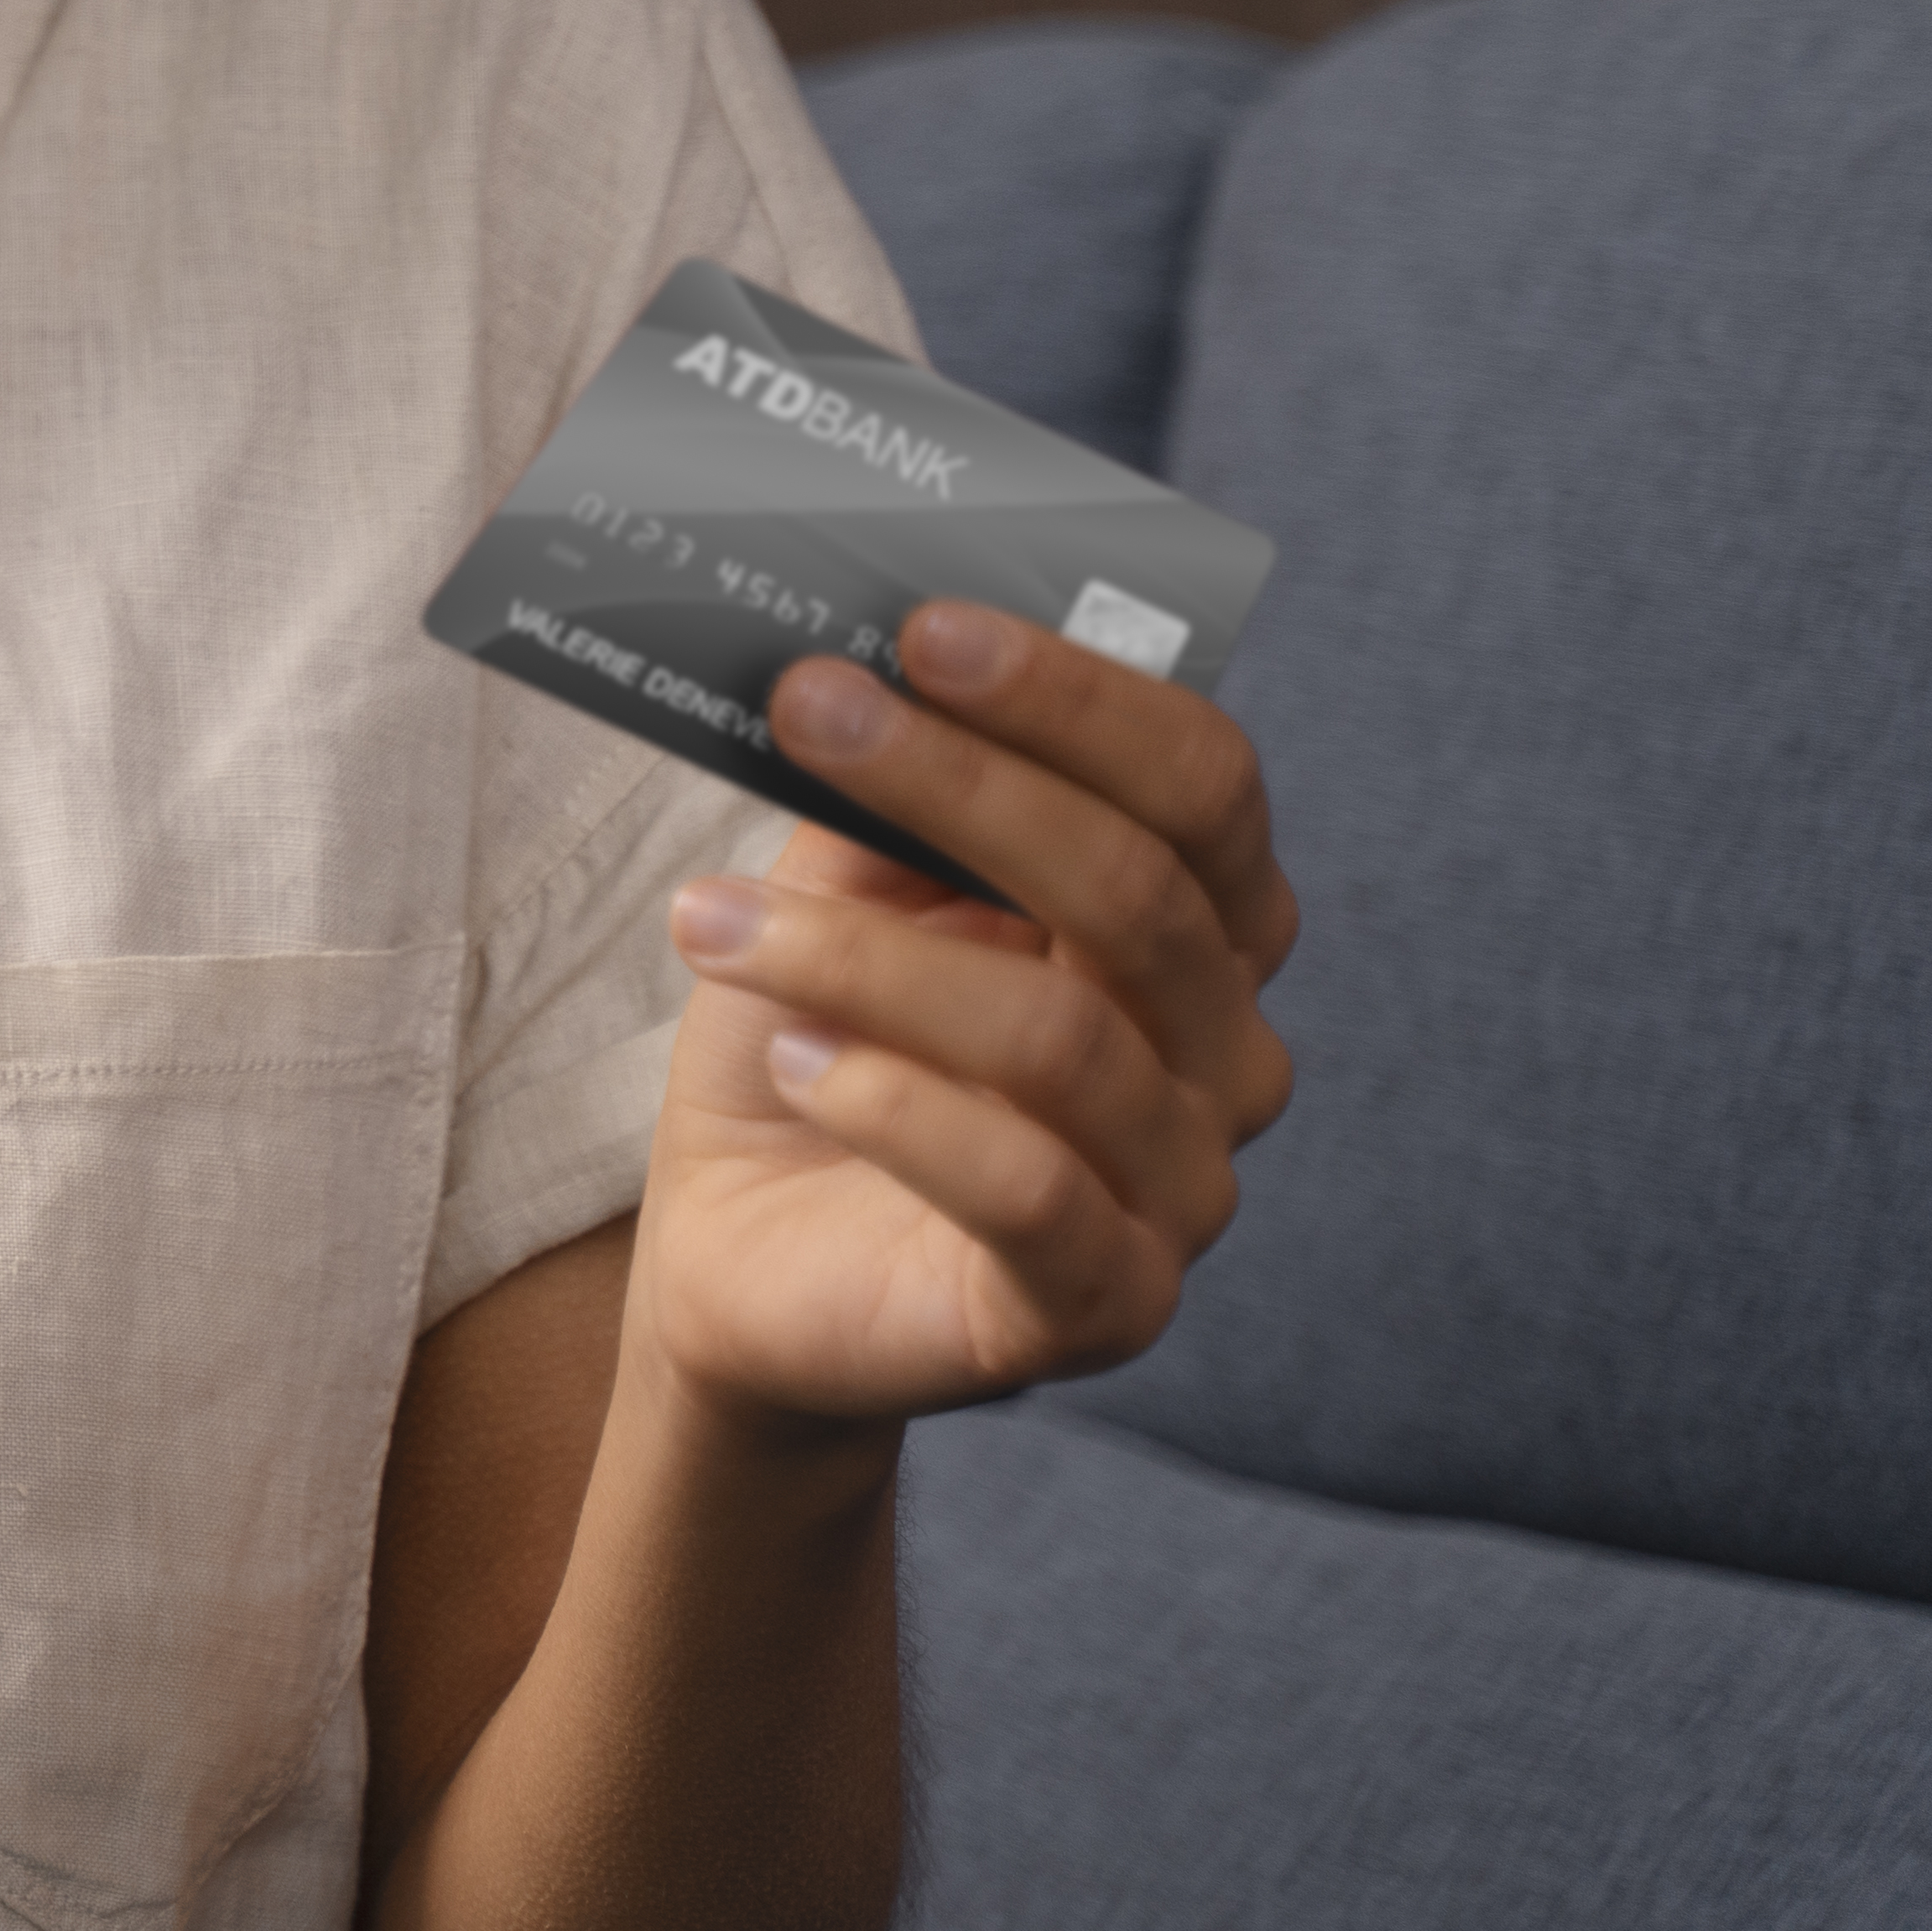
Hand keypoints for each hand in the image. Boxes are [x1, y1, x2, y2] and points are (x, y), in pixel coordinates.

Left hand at [628, 597, 1304, 1427]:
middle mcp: (1223, 1055)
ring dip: (861, 956)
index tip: (922, 626)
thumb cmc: (812, 1048)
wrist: (749, 1260)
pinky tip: (791, 1056)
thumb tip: (858, 662)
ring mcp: (1182, 1190)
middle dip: (961, 783)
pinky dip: (891, 1104)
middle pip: (1138, 890)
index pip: (1203, 785)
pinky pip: (1028, 1192)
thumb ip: (883, 801)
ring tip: (708, 918)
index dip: (1077, 697)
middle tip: (808, 707)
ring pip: (1058, 1037)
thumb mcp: (840, 899)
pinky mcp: (1105, 1304)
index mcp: (1195, 931)